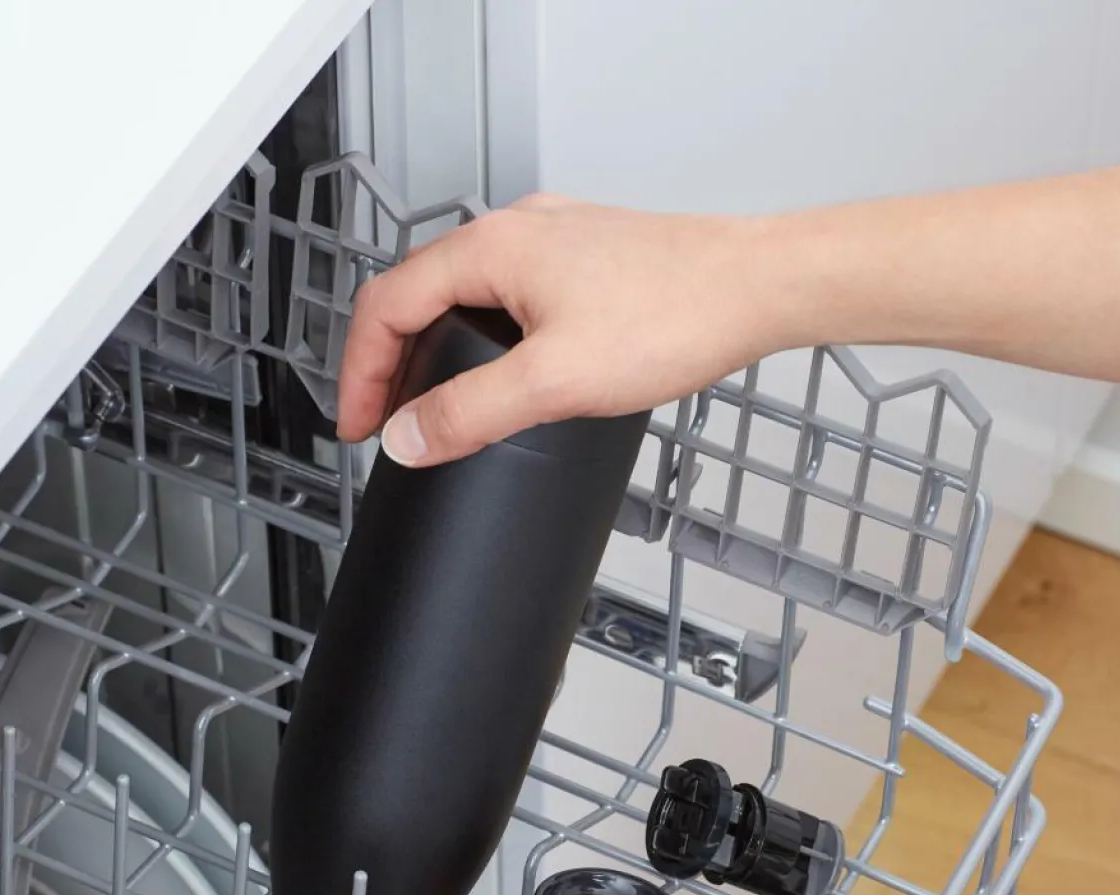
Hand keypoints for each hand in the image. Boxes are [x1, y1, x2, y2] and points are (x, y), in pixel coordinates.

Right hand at [335, 196, 784, 466]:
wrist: (758, 288)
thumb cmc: (676, 314)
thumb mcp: (554, 382)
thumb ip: (471, 414)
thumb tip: (408, 439)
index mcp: (491, 247)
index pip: (386, 305)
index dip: (361, 373)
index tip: (362, 426)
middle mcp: (517, 230)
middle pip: (419, 293)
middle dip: (394, 361)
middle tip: (391, 421)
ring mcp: (555, 239)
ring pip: (468, 292)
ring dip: (441, 348)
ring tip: (439, 403)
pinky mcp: (589, 258)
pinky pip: (513, 293)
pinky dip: (488, 335)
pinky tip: (511, 372)